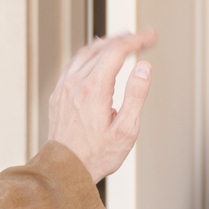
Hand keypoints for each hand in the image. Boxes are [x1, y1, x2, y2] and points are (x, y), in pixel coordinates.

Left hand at [48, 30, 156, 181]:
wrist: (65, 171)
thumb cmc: (97, 155)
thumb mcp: (126, 130)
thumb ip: (136, 95)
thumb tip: (143, 68)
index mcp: (94, 89)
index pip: (117, 51)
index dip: (137, 40)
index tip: (150, 37)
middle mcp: (76, 84)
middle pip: (102, 47)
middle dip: (125, 39)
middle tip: (143, 37)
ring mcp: (64, 87)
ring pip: (85, 53)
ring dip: (106, 43)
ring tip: (123, 41)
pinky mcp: (58, 94)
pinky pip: (73, 64)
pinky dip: (89, 54)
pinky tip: (96, 56)